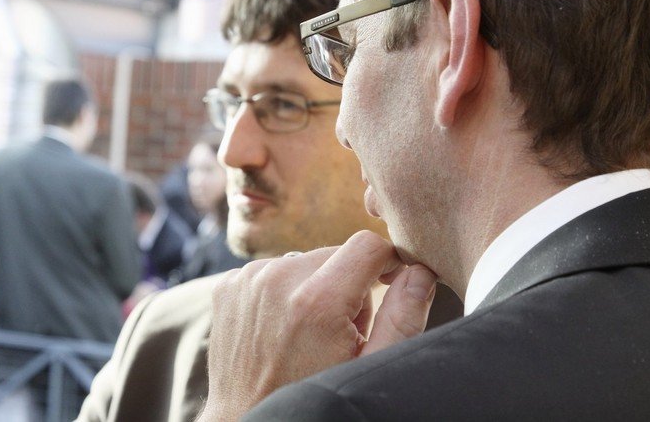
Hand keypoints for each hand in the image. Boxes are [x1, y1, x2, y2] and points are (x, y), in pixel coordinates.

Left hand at [199, 230, 436, 420]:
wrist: (246, 419)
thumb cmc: (312, 398)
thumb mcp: (369, 367)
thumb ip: (402, 318)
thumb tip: (420, 272)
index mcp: (317, 300)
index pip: (368, 245)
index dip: (387, 262)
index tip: (390, 282)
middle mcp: (278, 279)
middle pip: (336, 253)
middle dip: (348, 283)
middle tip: (343, 330)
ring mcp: (248, 280)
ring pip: (304, 260)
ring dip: (315, 286)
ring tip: (309, 333)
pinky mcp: (229, 285)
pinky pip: (273, 270)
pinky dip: (283, 290)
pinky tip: (281, 327)